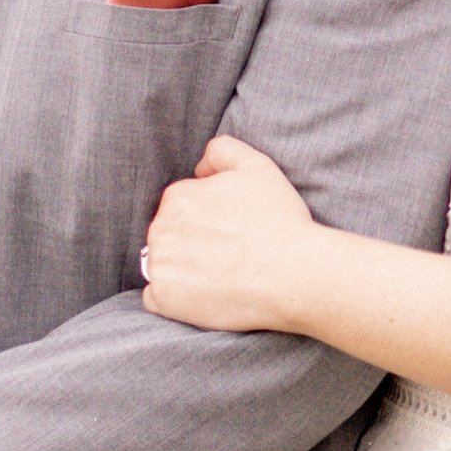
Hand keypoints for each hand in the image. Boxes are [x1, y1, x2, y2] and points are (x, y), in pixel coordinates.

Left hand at [141, 136, 320, 334]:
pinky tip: (203, 296)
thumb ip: (221, 151)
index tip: (232, 230)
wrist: (294, 275)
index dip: (208, 218)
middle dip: (191, 242)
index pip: (182, 207)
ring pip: (161, 264)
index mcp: (178, 196)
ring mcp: (159, 265)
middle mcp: (160, 228)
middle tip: (228, 254)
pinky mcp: (165, 299)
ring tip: (219, 276)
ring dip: (181, 270)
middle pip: (169, 235)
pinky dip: (174, 298)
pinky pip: (156, 298)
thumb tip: (199, 167)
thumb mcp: (256, 166)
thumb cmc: (279, 221)